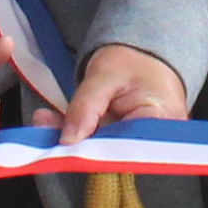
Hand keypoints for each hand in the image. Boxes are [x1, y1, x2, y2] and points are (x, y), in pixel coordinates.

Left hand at [53, 44, 188, 151]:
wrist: (140, 54)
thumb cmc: (132, 59)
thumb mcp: (105, 74)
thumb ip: (86, 106)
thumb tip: (68, 140)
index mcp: (162, 120)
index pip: (128, 148)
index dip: (96, 151)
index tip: (66, 143)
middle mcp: (155, 139)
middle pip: (113, 153)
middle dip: (78, 145)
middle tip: (47, 132)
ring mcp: (137, 143)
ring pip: (100, 150)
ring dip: (71, 138)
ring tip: (45, 121)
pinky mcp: (121, 142)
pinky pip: (96, 143)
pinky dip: (75, 134)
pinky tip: (51, 122)